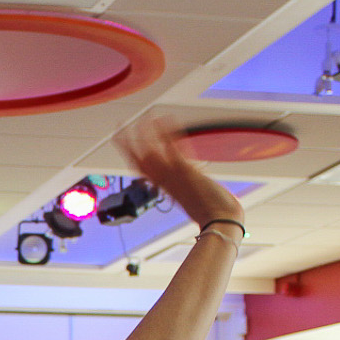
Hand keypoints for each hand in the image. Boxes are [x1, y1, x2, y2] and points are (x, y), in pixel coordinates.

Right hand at [116, 117, 243, 229]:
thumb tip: (198, 196)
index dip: (133, 159)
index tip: (126, 149)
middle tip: (118, 130)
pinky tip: (160, 118)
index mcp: (169, 189)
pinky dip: (165, 132)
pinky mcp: (184, 169)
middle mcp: (167, 181)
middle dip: (127, 145)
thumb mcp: (198, 203)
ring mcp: (174, 175)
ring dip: (143, 134)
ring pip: (150, 153)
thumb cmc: (214, 215)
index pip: (145, 172)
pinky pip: (171, 147)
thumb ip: (194, 195)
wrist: (220, 221)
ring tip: (136, 119)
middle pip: (139, 162)